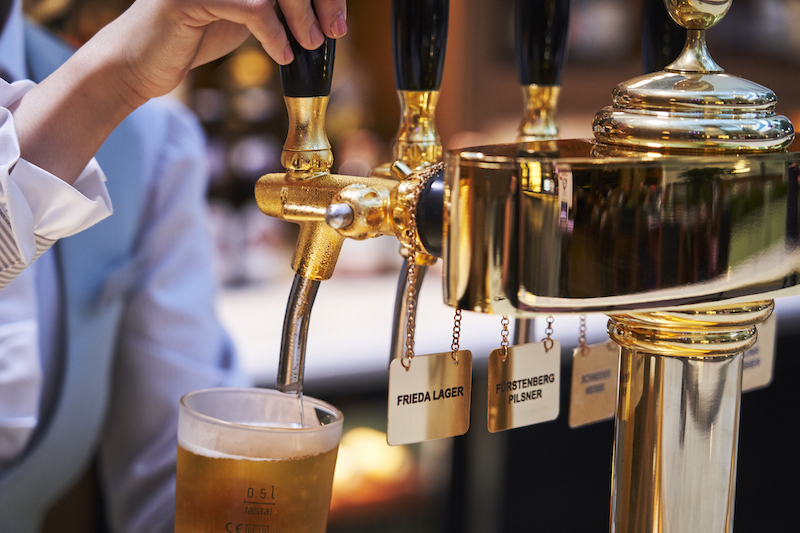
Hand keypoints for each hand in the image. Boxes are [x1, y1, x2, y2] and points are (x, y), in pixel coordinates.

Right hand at [101, 0, 347, 105]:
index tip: (338, 20)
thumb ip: (276, 7)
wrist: (142, 64)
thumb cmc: (194, 38)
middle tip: (334, 31)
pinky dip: (274, 34)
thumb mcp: (244, 17)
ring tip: (309, 44)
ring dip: (301, 17)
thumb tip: (325, 14)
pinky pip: (252, 8)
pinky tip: (282, 55)